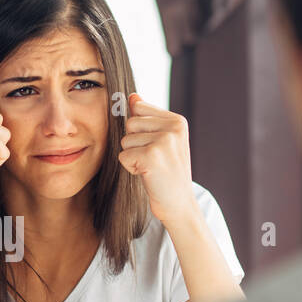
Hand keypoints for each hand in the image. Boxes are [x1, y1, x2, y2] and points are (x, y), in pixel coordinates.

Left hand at [118, 94, 197, 226]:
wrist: (179, 204)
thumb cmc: (168, 172)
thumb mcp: (163, 141)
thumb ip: (148, 118)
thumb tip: (133, 97)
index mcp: (177, 120)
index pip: (139, 108)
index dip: (140, 131)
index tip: (155, 147)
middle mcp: (173, 127)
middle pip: (130, 123)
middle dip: (134, 143)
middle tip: (152, 159)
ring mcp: (163, 141)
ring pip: (125, 140)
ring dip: (132, 156)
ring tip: (151, 167)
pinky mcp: (152, 156)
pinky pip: (123, 156)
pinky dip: (130, 168)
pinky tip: (148, 175)